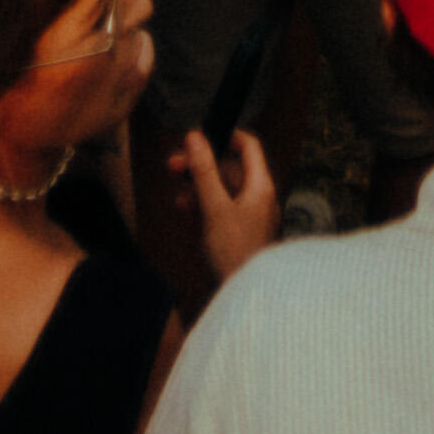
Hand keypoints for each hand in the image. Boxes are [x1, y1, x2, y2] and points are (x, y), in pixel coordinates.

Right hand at [176, 124, 285, 282]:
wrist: (246, 298)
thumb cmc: (235, 253)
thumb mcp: (214, 208)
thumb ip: (204, 171)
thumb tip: (195, 137)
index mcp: (260, 186)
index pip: (248, 146)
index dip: (225, 135)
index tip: (200, 136)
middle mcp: (259, 198)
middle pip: (229, 169)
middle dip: (200, 166)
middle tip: (173, 166)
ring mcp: (251, 216)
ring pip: (222, 190)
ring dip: (198, 188)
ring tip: (178, 196)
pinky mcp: (240, 232)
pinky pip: (221, 210)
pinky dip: (204, 206)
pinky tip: (187, 212)